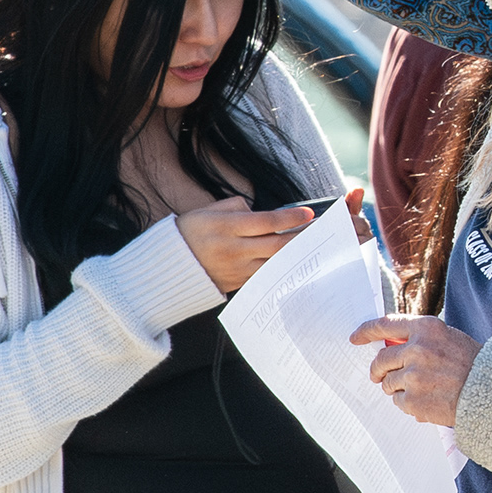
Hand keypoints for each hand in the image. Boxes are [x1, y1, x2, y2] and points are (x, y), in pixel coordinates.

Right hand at [178, 196, 320, 293]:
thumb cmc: (190, 231)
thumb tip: (265, 214)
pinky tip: (298, 264)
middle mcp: (233, 251)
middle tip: (323, 231)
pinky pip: (266, 276)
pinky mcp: (239, 284)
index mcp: (226, 228)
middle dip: (303, 238)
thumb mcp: (209, 211)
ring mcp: (237, 270)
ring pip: (275, 264)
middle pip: (277, 246)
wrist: (168, 267)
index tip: (309, 213)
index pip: (266, 222)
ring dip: (297, 257)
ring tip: (317, 248)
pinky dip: (282, 269)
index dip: (290, 218)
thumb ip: (238, 208)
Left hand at [351, 316, 477, 427]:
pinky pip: (399, 402)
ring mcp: (414, 376)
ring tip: (420, 390)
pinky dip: (409, 404)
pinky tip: (427, 401)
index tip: (355, 338)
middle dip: (378, 370)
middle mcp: (417, 349)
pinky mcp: (413, 399)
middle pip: (381, 360)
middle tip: (379, 376)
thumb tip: (391, 347)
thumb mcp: (449, 338)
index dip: (367, 331)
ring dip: (398, 388)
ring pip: (389, 383)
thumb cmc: (473, 364)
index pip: (385, 324)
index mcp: (427, 328)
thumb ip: (421, 339)